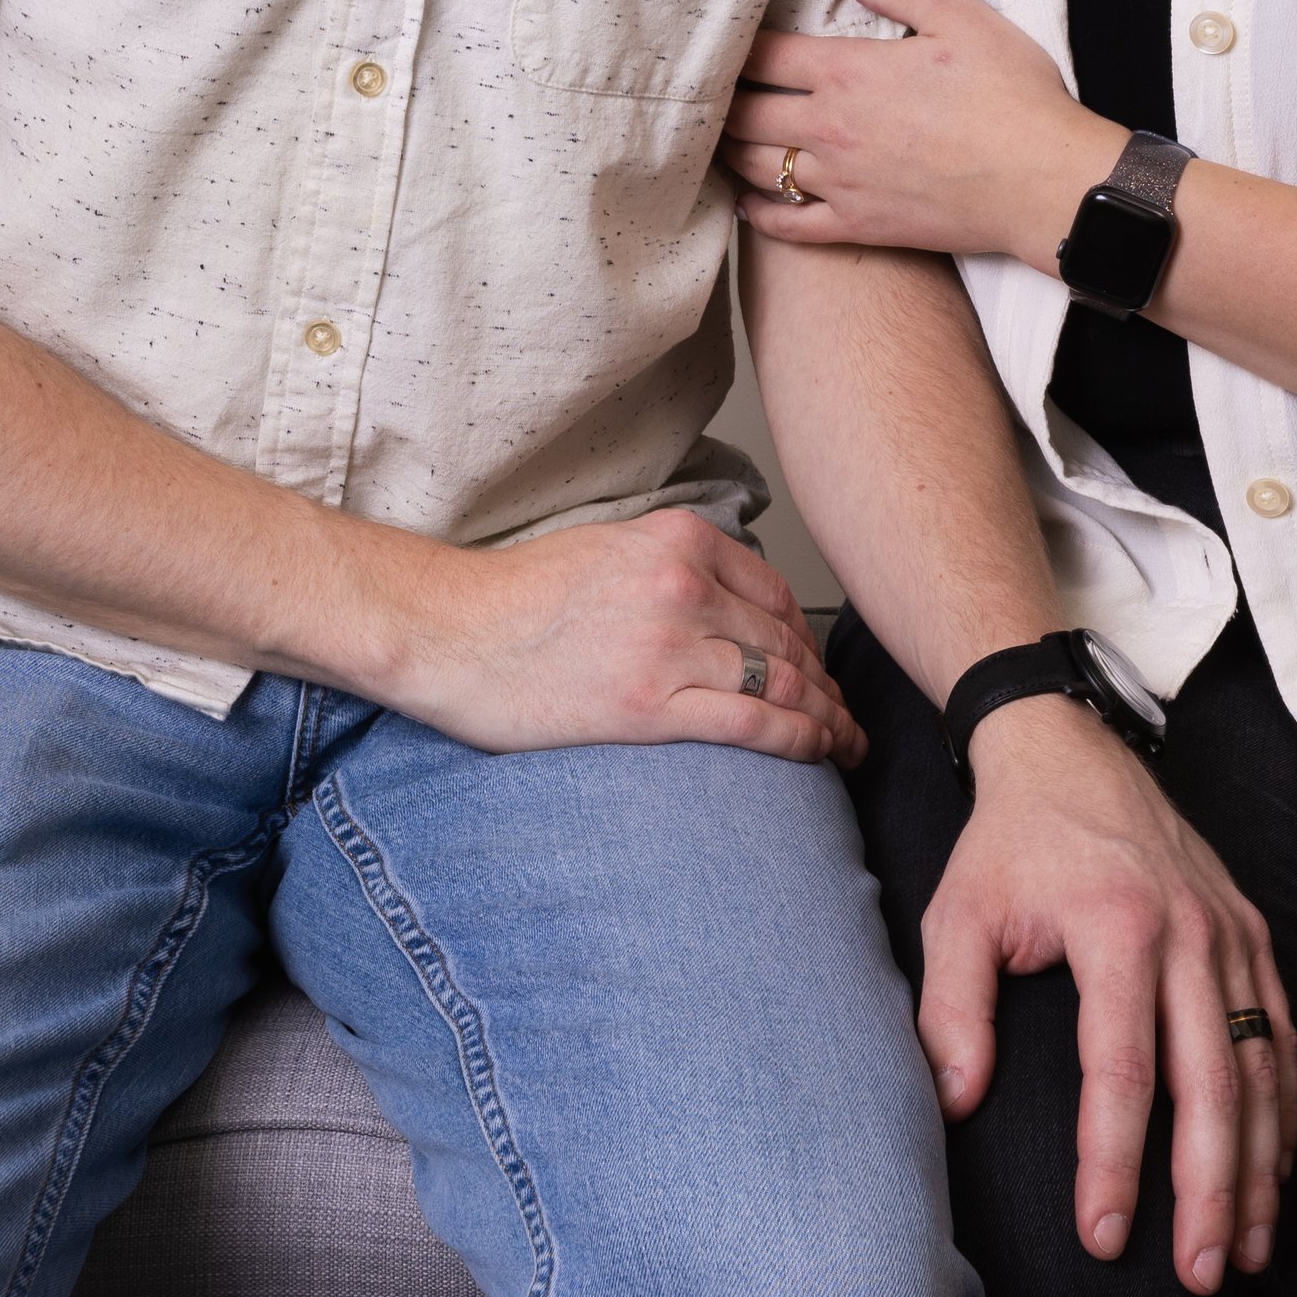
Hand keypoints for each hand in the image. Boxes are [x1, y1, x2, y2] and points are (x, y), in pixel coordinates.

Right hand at [380, 508, 864, 766]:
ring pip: (782, 681)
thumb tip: (729, 611)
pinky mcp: (648, 705)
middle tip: (849, 718)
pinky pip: (752, 723)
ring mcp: (668, 643)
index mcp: (675, 540)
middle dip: (828, 686)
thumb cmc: (513, 600)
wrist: (447, 631)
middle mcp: (682, 583)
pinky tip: (818, 756)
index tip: (820, 672)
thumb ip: (673, 570)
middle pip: (787, 639)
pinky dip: (800, 741)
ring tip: (846, 746)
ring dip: (828, 719)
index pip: (775, 594)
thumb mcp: (609, 552)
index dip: (809, 640)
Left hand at [725, 0, 1113, 265]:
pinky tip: (747, 202)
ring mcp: (839, 182)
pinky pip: (788, 224)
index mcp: (847, 70)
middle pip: (745, 113)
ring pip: (755, 167)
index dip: (736, 46)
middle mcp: (829, 127)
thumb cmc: (1010, 93)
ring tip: (719, 137)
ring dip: (730, 150)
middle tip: (710, 91)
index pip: (763, 55)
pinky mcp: (858, 226)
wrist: (1042, 180)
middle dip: (722, 100)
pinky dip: (758, 213)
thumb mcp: (956, 16)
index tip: (724, 40)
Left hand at [919, 694, 1296, 1291]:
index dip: (1114, 1162)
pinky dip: (1284, 1110)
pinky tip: (1271, 1173)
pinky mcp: (1252, 932)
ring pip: (1261, 1068)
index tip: (1102, 1237)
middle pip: (1212, 1083)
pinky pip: (1279, 1033)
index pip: (1123, 1069)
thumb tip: (956, 1104)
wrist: (1069, 749)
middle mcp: (1189, 931)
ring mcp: (1230, 931)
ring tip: (1240, 1251)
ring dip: (1257, 1167)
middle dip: (1207, 1190)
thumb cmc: (1010, 842)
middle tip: (1195, 1275)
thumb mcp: (959, 912)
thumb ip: (953, 1008)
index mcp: (1116, 925)